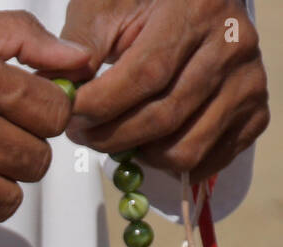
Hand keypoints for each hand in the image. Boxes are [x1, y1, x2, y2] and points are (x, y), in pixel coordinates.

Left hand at [59, 0, 268, 182]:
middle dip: (109, 136)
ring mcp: (248, 80)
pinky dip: (169, 163)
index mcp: (198, 8)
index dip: (100, 106)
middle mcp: (233, 44)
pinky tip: (149, 140)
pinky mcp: (254, 111)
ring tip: (115, 133)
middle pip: (162, 118)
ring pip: (183, 149)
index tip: (68, 115)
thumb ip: (79, 46)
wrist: (191, 4)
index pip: (145, 76)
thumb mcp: (104, 7)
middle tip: (81, 131)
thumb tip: (59, 90)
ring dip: (138, 155)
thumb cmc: (140, 6)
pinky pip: (207, 160)